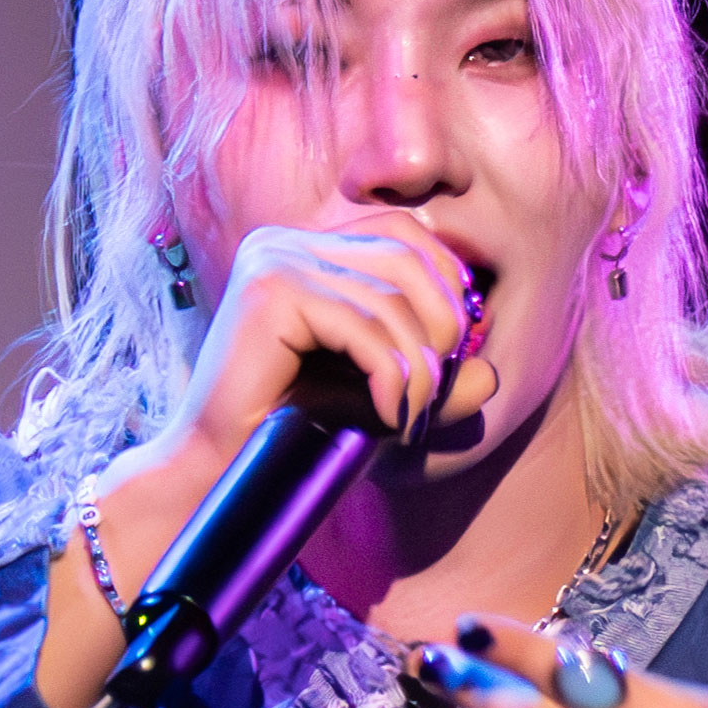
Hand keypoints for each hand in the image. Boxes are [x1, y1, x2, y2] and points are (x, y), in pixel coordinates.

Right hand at [37, 213, 494, 707]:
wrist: (215, 475)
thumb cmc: (290, 439)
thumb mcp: (378, 401)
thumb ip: (434, 382)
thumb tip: (492, 371)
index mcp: (305, 248)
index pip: (406, 233)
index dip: (447, 286)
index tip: (451, 356)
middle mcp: (285, 240)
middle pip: (408, 255)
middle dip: (441, 328)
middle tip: (433, 396)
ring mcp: (274, 259)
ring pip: (392, 299)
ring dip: (418, 368)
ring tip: (409, 419)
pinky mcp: (270, 293)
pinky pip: (364, 327)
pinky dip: (390, 377)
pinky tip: (388, 417)